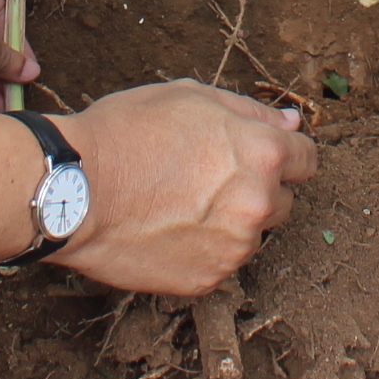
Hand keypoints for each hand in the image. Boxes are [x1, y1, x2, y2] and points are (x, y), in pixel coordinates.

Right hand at [53, 81, 318, 295]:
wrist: (72, 189)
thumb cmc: (125, 133)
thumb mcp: (190, 97)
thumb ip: (251, 111)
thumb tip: (290, 122)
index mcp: (263, 153)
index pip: (306, 160)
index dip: (283, 154)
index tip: (258, 156)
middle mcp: (258, 204)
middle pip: (282, 201)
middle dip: (256, 190)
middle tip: (206, 178)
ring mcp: (234, 248)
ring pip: (250, 235)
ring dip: (229, 223)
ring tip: (178, 205)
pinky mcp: (207, 280)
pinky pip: (219, 264)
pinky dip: (201, 251)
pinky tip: (165, 230)